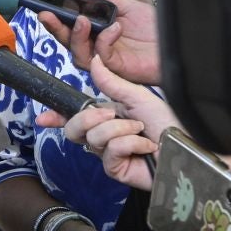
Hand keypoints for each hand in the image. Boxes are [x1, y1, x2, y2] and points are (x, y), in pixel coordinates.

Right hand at [34, 0, 159, 82]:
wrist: (174, 42)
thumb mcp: (123, 6)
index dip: (55, 19)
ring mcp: (105, 61)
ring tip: (82, 20)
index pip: (68, 28)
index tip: (44, 7)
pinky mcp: (116, 69)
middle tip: (48, 15)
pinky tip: (115, 28)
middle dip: (56, 28)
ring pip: (79, 54)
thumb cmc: (152, 29)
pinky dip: (104, 41)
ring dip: (77, 36)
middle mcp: (95, 48)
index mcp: (94, 33)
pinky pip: (102, 56)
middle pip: (67, 43)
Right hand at [36, 55, 176, 189]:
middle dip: (90, 118)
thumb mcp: (137, 95)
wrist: (188, 146)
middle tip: (112, 114)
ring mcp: (109, 154)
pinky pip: (109, 152)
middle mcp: (105, 135)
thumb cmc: (169, 121)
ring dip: (121, 130)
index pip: (75, 117)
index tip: (42, 117)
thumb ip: (111, 82)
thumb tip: (94, 60)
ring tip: (141, 131)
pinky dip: (129, 144)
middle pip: (74, 129)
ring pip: (93, 138)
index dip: (56, 117)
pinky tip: (145, 146)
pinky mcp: (116, 169)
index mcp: (108, 115)